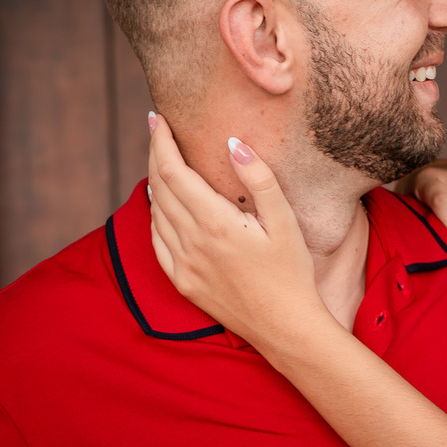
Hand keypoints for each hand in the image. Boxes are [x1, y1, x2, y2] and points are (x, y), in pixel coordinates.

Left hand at [147, 112, 326, 347]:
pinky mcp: (183, 282)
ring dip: (154, 182)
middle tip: (157, 129)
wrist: (285, 327)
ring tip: (162, 160)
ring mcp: (183, 265)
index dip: (162, 142)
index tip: (158, 119)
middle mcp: (191, 243)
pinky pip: (157, 241)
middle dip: (155, 154)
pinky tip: (161, 204)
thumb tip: (232, 143)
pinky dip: (155, 215)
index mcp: (214, 223)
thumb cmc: (292, 272)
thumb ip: (259, 179)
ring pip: (155, 213)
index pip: (174, 172)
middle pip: (159, 187)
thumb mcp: (285, 221)